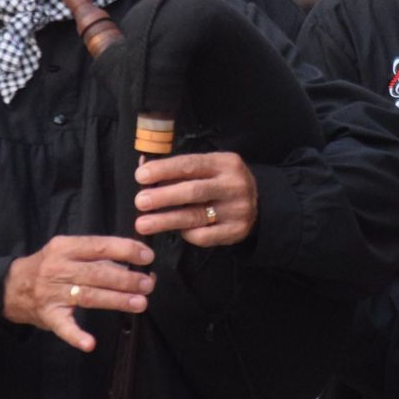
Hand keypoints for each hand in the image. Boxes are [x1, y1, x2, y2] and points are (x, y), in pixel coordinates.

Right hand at [1, 235, 155, 351]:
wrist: (10, 287)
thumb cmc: (49, 266)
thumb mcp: (67, 251)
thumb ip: (96, 256)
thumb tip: (134, 262)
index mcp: (65, 247)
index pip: (99, 246)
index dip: (125, 250)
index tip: (147, 257)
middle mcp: (58, 268)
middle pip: (97, 273)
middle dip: (126, 279)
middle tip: (148, 284)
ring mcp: (51, 293)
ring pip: (88, 296)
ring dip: (116, 300)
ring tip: (139, 303)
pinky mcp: (47, 315)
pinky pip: (63, 327)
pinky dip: (76, 336)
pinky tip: (90, 343)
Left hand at [133, 151, 257, 247]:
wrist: (258, 204)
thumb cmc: (221, 182)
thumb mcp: (209, 168)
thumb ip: (180, 170)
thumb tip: (143, 171)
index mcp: (225, 163)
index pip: (191, 165)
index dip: (164, 170)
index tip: (141, 176)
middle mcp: (233, 185)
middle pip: (193, 191)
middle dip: (164, 197)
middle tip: (140, 202)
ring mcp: (236, 209)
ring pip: (195, 216)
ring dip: (166, 220)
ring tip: (143, 223)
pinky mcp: (235, 231)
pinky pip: (204, 236)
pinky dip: (186, 234)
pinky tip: (176, 231)